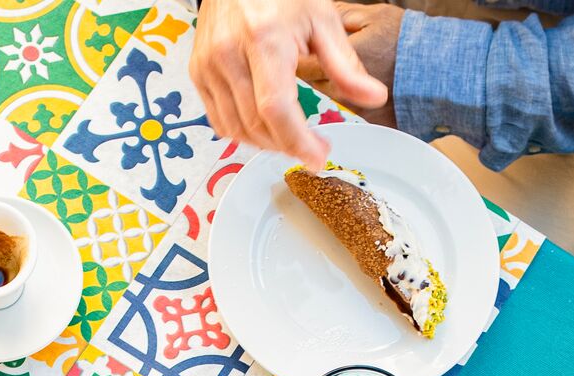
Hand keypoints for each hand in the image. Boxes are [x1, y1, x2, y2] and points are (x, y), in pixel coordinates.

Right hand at [192, 0, 388, 164]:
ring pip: (237, 129)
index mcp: (263, 39)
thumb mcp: (321, 20)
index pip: (276, 107)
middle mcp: (229, 54)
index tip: (318, 157)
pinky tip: (265, 126)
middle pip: (257, 124)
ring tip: (291, 137)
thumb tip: (375, 97)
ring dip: (267, 143)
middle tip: (313, 146)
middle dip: (288, 145)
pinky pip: (220, 121)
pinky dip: (243, 133)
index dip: (298, 141)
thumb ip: (346, 65)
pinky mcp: (198, 73)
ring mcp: (208, 65)